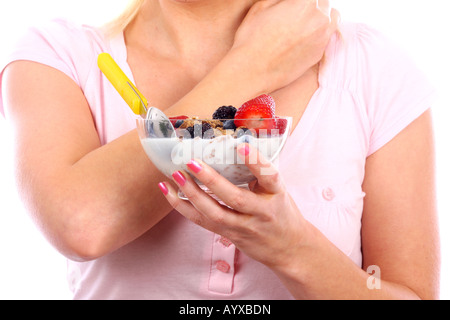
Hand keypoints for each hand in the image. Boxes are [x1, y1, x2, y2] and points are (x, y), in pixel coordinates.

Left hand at [158, 143, 307, 269]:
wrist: (290, 248)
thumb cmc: (282, 212)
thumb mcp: (278, 191)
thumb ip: (259, 174)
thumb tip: (231, 149)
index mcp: (277, 194)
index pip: (269, 176)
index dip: (255, 161)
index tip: (240, 146)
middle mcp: (261, 212)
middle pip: (235, 198)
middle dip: (211, 180)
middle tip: (191, 161)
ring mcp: (244, 226)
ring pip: (215, 213)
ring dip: (192, 194)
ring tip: (175, 176)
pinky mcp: (230, 235)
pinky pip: (203, 222)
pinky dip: (184, 207)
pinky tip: (169, 193)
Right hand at [231, 0, 339, 92]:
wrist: (252, 71)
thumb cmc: (251, 38)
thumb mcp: (262, 5)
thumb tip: (289, 1)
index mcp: (306, 2)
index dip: (298, 2)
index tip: (290, 6)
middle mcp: (319, 18)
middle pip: (323, 2)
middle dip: (311, 5)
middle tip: (295, 13)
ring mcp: (322, 38)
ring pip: (332, 18)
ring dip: (320, 17)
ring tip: (303, 22)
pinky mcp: (318, 54)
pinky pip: (326, 37)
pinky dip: (318, 34)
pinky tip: (301, 38)